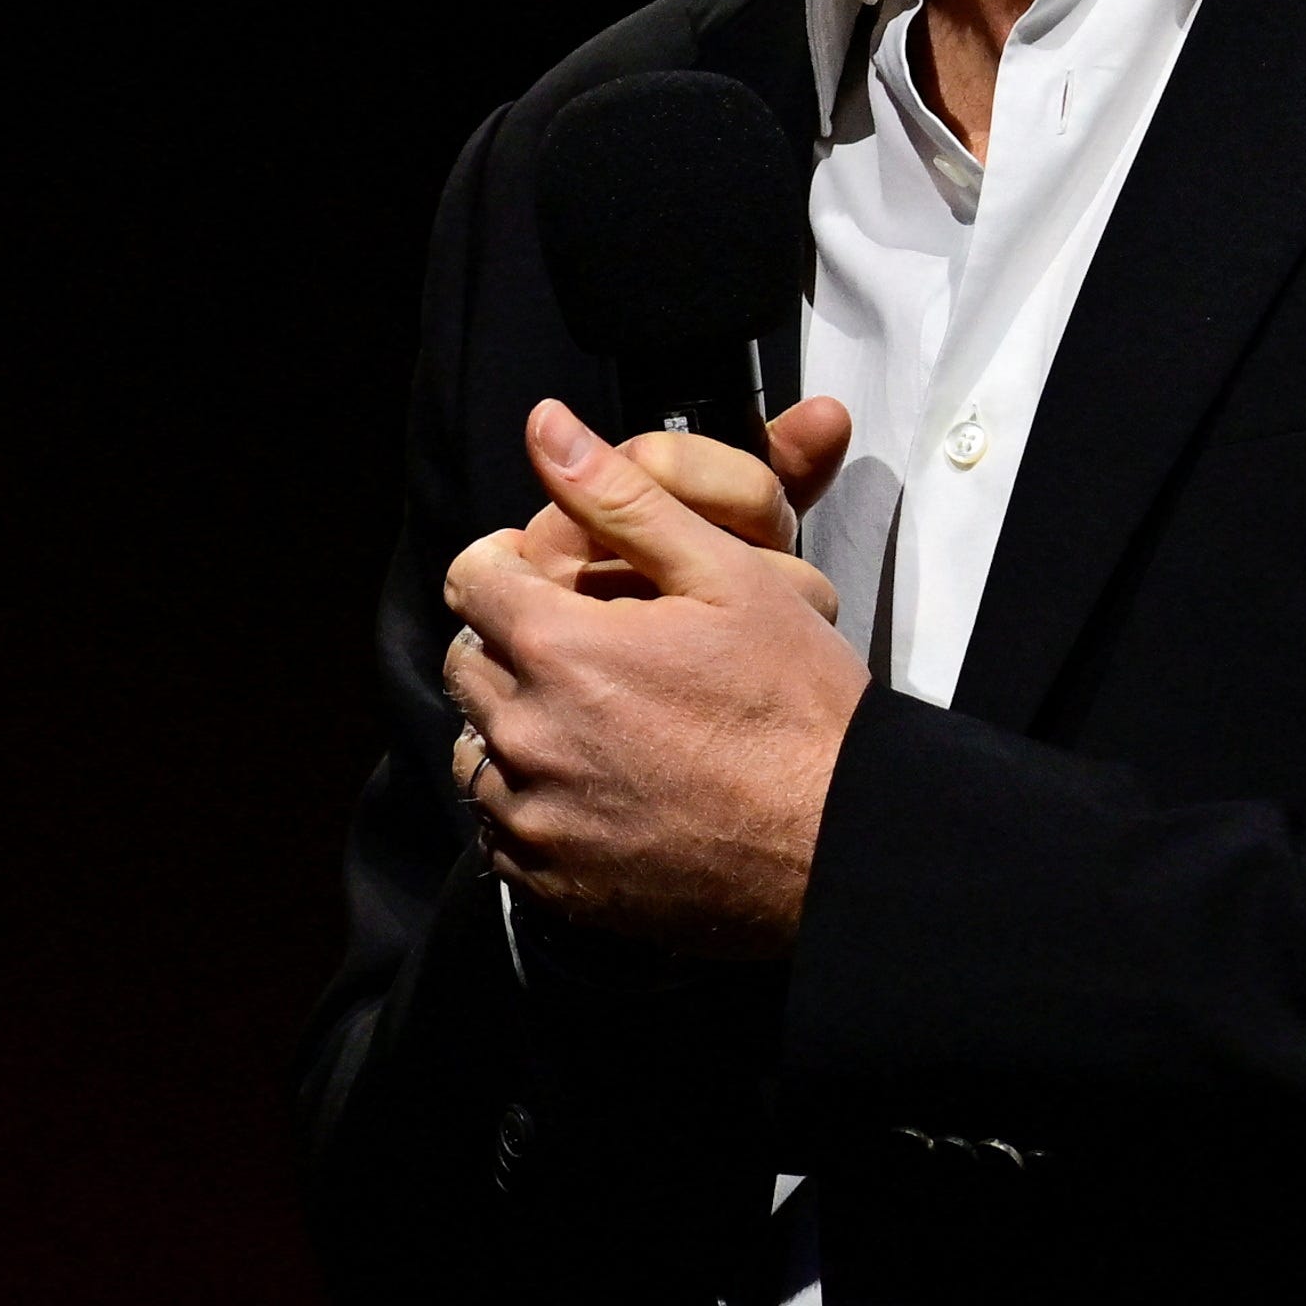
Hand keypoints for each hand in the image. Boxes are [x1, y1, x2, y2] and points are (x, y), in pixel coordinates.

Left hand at [441, 397, 871, 959]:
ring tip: (594, 722)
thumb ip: (621, 495)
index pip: (470, 578)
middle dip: (512, 642)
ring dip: (516, 725)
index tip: (557, 578)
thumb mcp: (726, 573)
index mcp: (559, 646)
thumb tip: (546, 425)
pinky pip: (502, 828)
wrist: (838, 842)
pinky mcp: (552, 880)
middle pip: (467, 663)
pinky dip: (534, 802)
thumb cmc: (795, 705)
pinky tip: (602, 787)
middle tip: (589, 649)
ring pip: (476, 749)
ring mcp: (535, 815)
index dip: (512, 565)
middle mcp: (527, 732)